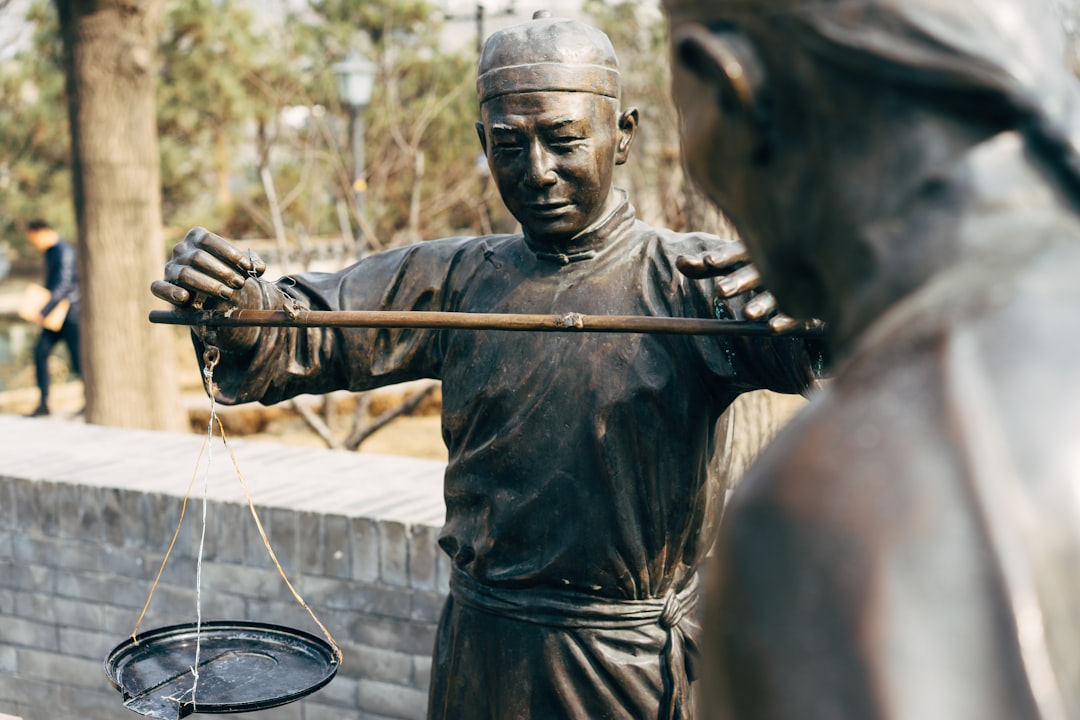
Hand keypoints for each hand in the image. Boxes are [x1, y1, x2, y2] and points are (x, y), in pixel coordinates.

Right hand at [150, 227, 267, 349]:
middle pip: (198, 258)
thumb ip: (252, 263)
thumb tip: (259, 267)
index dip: (229, 253)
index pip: (209, 240)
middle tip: (239, 284)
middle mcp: (180, 249)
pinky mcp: (163, 286)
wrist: (207, 291)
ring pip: (185, 274)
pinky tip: (185, 297)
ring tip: (227, 294)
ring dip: (208, 285)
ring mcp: (170, 267)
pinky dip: (170, 292)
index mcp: (196, 237)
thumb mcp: (240, 265)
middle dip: (222, 272)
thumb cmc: (225, 271)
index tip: (247, 267)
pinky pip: (159, 287)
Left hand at [676, 241, 821, 332]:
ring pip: (777, 294)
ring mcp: (795, 284)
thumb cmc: (764, 266)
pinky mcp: (811, 305)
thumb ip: (707, 265)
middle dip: (738, 281)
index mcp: (758, 251)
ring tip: (746, 314)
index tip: (708, 261)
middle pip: (756, 272)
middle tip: (719, 291)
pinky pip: (800, 314)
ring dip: (762, 303)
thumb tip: (679, 263)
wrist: (820, 269)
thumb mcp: (736, 262)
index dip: (724, 256)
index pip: (738, 251)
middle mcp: (776, 265)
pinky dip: (787, 320)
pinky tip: (773, 328)